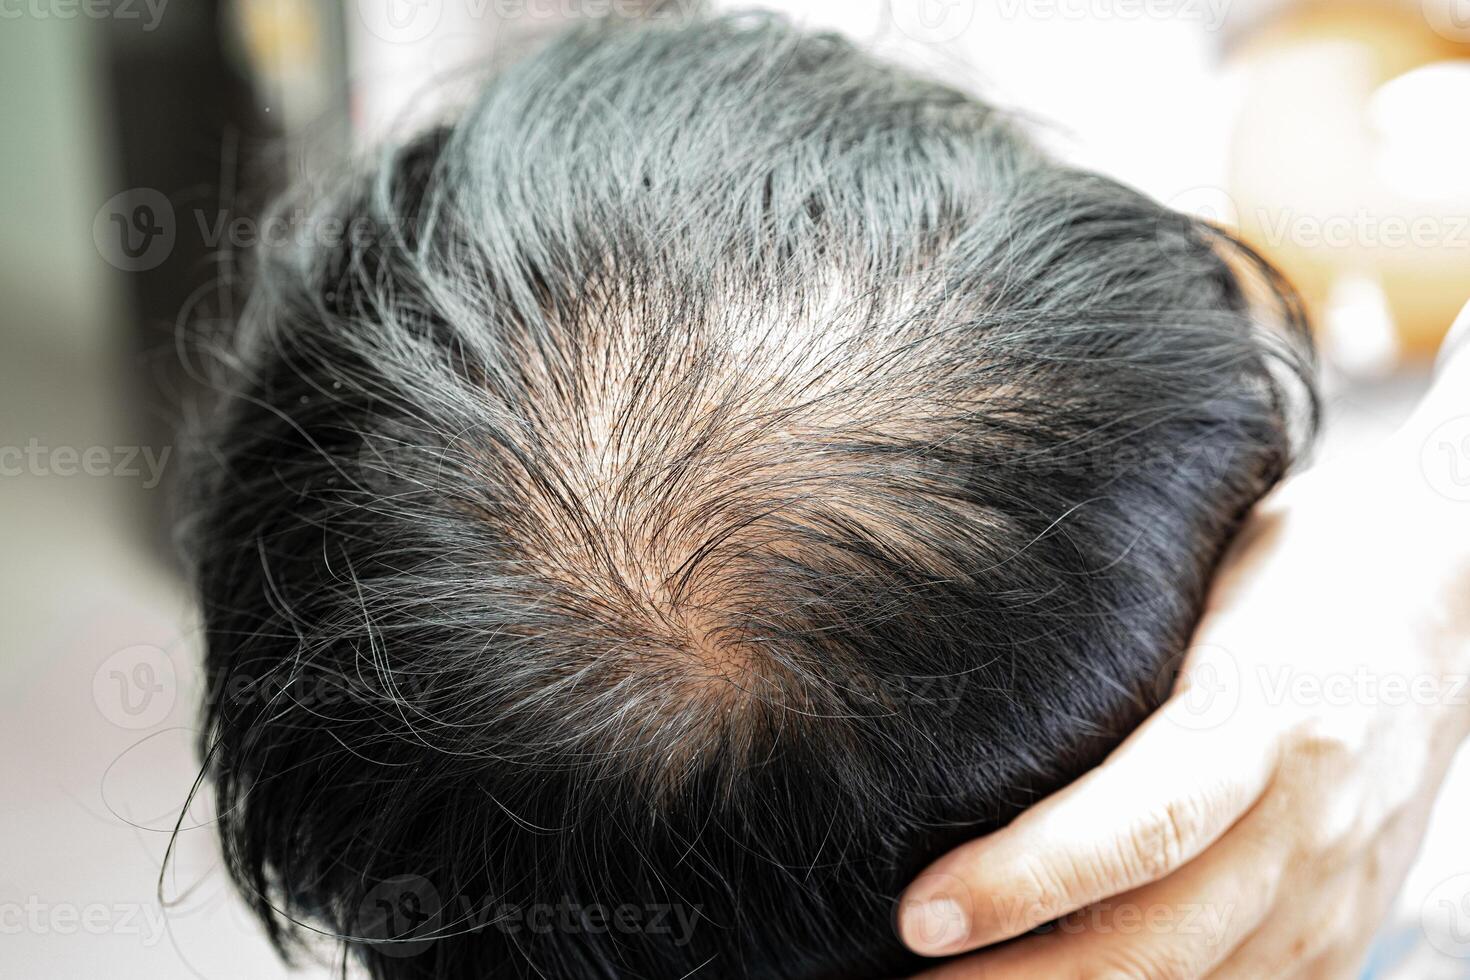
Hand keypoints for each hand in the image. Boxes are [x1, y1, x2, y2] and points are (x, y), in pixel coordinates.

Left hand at [897, 350, 1469, 978]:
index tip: (918, 914)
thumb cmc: (1295, 570)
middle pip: (1153, 946)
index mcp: (1266, 718)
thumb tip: (967, 713)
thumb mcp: (1203, 579)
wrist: (1446, 604)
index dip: (1023, 882)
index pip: (1138, 826)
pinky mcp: (1342, 938)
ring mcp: (1335, 898)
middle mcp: (1309, 824)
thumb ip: (1114, 663)